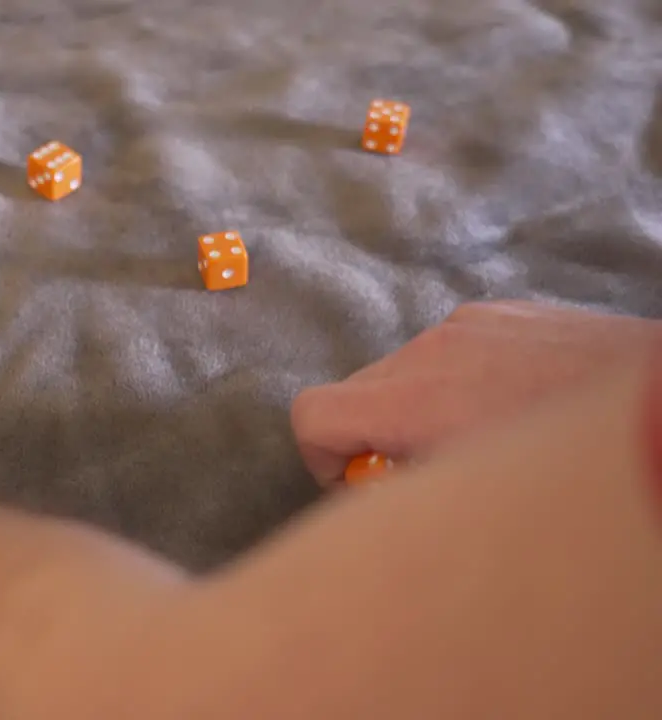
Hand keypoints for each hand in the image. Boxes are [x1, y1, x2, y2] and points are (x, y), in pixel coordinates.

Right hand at [291, 300, 661, 484]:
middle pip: (357, 394)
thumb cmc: (573, 469)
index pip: (314, 415)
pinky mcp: (506, 312)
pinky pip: (452, 351)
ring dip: (419, 411)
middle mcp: (433, 349)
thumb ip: (407, 494)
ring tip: (482, 442)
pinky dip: (460, 383)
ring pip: (404, 373)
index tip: (360, 485)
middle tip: (428, 478)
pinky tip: (515, 409)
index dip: (321, 459)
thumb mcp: (475, 500)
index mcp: (418, 400)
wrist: (660, 399)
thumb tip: (372, 495)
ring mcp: (471, 323)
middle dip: (376, 438)